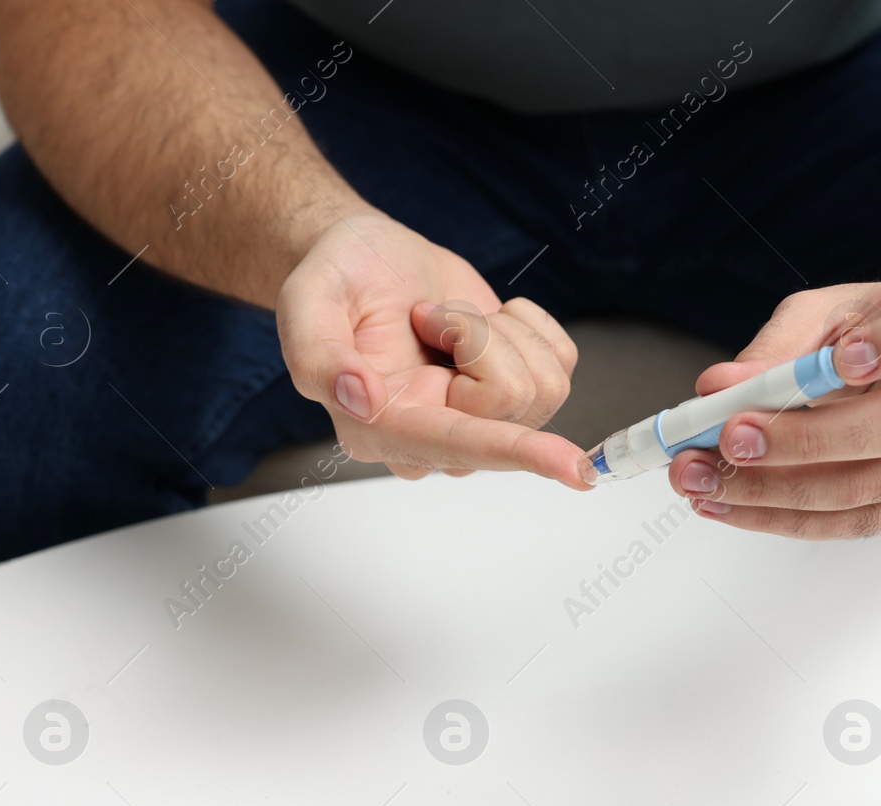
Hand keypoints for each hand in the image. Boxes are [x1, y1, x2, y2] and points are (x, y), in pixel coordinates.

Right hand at [277, 211, 590, 486]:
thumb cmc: (338, 280)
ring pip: (544, 384)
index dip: (516, 453)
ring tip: (448, 321)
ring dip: (498, 330)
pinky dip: (525, 324)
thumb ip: (318, 355)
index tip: (573, 468)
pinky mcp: (521, 395)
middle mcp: (440, 442)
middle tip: (424, 316)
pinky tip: (482, 321)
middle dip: (474, 334)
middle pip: (512, 398)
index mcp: (383, 431)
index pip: (461, 446)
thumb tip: (361, 401)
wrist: (370, 261)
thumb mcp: (306, 301)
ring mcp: (485, 424)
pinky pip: (563, 361)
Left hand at [669, 274, 880, 536]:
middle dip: (807, 439)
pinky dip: (783, 518)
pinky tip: (730, 503)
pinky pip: (854, 522)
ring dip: (778, 491)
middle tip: (733, 437)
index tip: (838, 361)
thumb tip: (719, 387)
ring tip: (706, 479)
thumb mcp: (827, 311)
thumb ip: (778, 344)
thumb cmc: (871, 326)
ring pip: (871, 485)